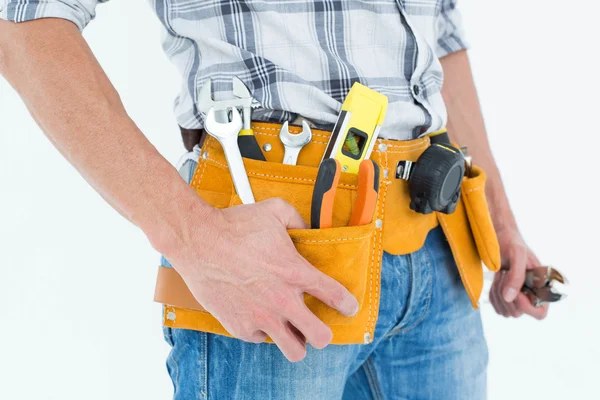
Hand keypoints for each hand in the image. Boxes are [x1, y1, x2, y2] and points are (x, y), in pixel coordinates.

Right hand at [167, 198, 358, 361]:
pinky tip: (257, 315)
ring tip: (292, 331)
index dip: (347, 305)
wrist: (198, 241)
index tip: (348, 308)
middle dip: (324, 333)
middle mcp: (283, 300)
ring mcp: (261, 317)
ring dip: (297, 342)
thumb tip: (309, 229)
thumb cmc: (235, 225)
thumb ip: (299, 221)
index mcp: (296, 272)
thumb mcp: (275, 210)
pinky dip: (262, 330)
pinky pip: (261, 339)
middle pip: (321, 336)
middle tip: (317, 326)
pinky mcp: (241, 327)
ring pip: (294, 351)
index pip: (336, 296)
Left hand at [489, 227, 547, 318]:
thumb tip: (510, 297)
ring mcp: (519, 298)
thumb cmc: (513, 243)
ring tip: (501, 274)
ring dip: (498, 293)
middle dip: (506, 294)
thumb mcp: (518, 255)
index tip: (515, 292)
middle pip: (517, 313)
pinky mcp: (507, 298)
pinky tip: (496, 280)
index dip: (525, 307)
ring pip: (505, 311)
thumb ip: (516, 276)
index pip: (539, 314)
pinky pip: (497, 307)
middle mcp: (533, 296)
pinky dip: (493, 295)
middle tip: (504, 274)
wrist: (502, 239)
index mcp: (543, 287)